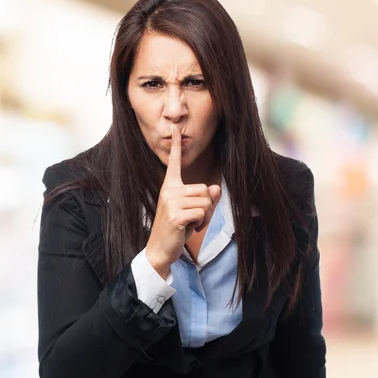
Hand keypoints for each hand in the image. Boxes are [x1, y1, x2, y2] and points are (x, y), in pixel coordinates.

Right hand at [145, 125, 221, 277]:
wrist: (160, 249)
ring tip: (190, 223)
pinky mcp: (176, 214)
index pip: (174, 163)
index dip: (176, 146)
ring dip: (204, 216)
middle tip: (192, 218)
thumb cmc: (177, 228)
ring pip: (205, 201)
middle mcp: (169, 190)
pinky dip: (201, 222)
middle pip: (205, 189)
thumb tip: (216, 188)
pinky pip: (202, 212)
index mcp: (170, 186)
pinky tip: (188, 228)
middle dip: (206, 207)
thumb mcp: (193, 211)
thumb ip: (206, 198)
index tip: (175, 128)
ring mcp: (171, 201)